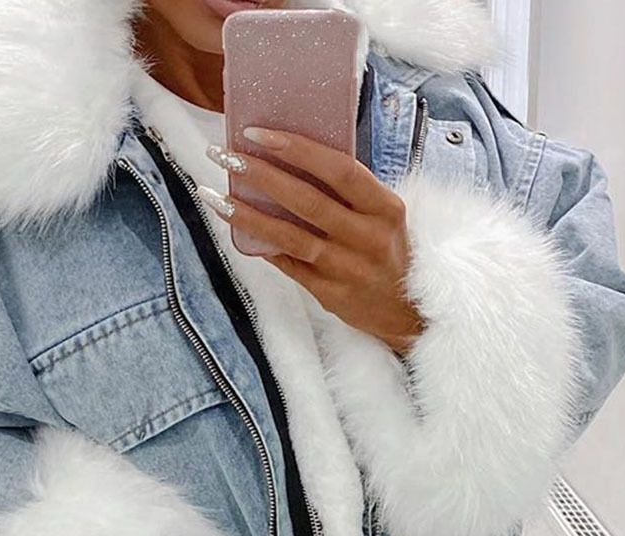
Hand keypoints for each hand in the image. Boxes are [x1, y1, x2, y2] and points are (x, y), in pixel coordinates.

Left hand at [201, 127, 424, 355]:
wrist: (408, 312)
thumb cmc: (390, 252)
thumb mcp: (384, 216)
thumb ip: (349, 193)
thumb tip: (292, 159)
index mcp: (385, 208)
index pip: (339, 170)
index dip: (298, 150)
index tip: (258, 134)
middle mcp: (367, 237)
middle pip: (307, 201)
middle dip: (261, 175)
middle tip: (224, 156)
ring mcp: (347, 269)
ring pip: (290, 237)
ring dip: (249, 215)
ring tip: (216, 196)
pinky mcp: (330, 294)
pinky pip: (289, 265)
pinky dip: (262, 246)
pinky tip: (237, 229)